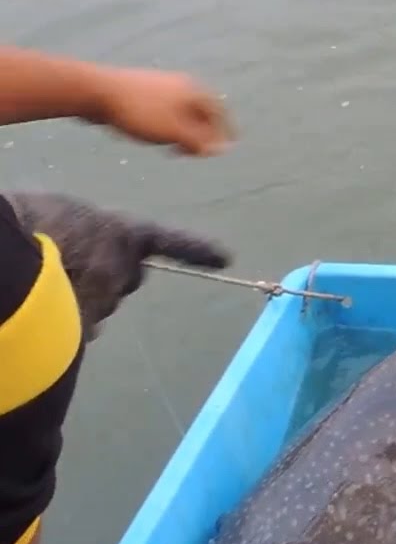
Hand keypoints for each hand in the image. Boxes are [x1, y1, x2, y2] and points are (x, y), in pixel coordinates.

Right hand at [6, 192, 231, 339]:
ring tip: (40, 284)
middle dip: (109, 274)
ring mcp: (102, 302)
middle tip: (71, 263)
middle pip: (126, 277)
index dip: (196, 250)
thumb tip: (75, 251)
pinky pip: (74, 329)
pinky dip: (59, 323)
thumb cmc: (28, 224)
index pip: (169, 242)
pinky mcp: (79, 331)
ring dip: (76, 298)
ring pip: (96, 304)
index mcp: (122, 234)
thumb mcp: (61, 212)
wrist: (7, 263)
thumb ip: (83, 230)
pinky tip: (35, 313)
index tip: (226, 258)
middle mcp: (121, 270)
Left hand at [90, 67, 233, 156]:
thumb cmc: (140, 113)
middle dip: (202, 132)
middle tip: (197, 152)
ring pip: (181, 110)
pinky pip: (164, 109)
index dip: (226, 130)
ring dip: (183, 130)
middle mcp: (181, 84)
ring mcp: (161, 84)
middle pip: (201, 111)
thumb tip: (222, 149)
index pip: (219, 112)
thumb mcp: (174, 132)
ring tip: (173, 146)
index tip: (228, 146)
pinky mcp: (142, 88)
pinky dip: (167, 123)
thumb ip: (199, 142)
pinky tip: (153, 134)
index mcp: (194, 91)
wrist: (95, 91)